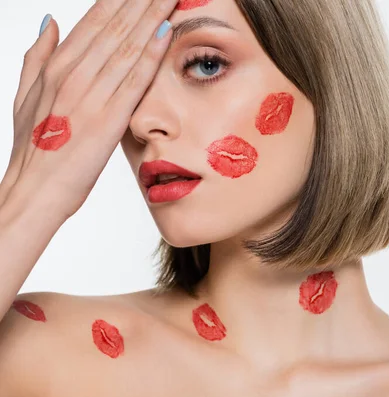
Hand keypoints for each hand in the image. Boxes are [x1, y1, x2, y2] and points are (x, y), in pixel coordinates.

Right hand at [0, 0, 178, 220]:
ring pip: (127, 46)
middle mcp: (73, 74)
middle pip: (115, 26)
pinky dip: (152, 54)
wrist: (34, 191)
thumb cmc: (34, 147)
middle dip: (142, 0)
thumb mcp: (25, 96)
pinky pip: (134, 80)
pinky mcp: (108, 120)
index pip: (95, 20)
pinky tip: (168, 32)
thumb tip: (49, 21)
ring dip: (153, 16)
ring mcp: (91, 96)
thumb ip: (38, 56)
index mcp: (56, 67)